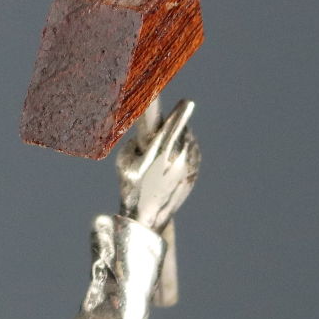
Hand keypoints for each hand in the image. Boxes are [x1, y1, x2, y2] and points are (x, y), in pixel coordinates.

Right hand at [115, 99, 199, 228]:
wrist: (149, 217)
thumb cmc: (132, 186)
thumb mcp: (124, 161)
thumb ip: (136, 140)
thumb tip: (152, 130)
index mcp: (160, 153)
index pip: (173, 126)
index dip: (179, 111)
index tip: (186, 102)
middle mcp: (178, 158)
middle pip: (181, 129)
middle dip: (172, 128)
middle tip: (159, 142)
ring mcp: (190, 165)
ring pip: (188, 139)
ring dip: (178, 139)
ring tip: (164, 159)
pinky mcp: (195, 171)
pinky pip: (192, 151)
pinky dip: (184, 152)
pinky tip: (171, 165)